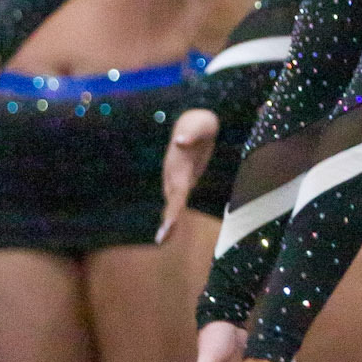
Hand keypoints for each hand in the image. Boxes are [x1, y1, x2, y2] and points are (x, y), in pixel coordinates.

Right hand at [158, 108, 218, 242]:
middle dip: (167, 219)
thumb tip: (180, 142)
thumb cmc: (200, 123)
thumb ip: (191, 134)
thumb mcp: (200, 124)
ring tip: (162, 239)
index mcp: (179, 165)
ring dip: (168, 220)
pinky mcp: (184, 179)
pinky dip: (175, 214)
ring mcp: (177, 177)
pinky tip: (171, 228)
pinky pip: (179, 200)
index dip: (174, 206)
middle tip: (160, 239)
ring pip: (172, 202)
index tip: (169, 221)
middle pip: (171, 200)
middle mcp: (174, 173)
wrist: (194, 122)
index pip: (177, 189)